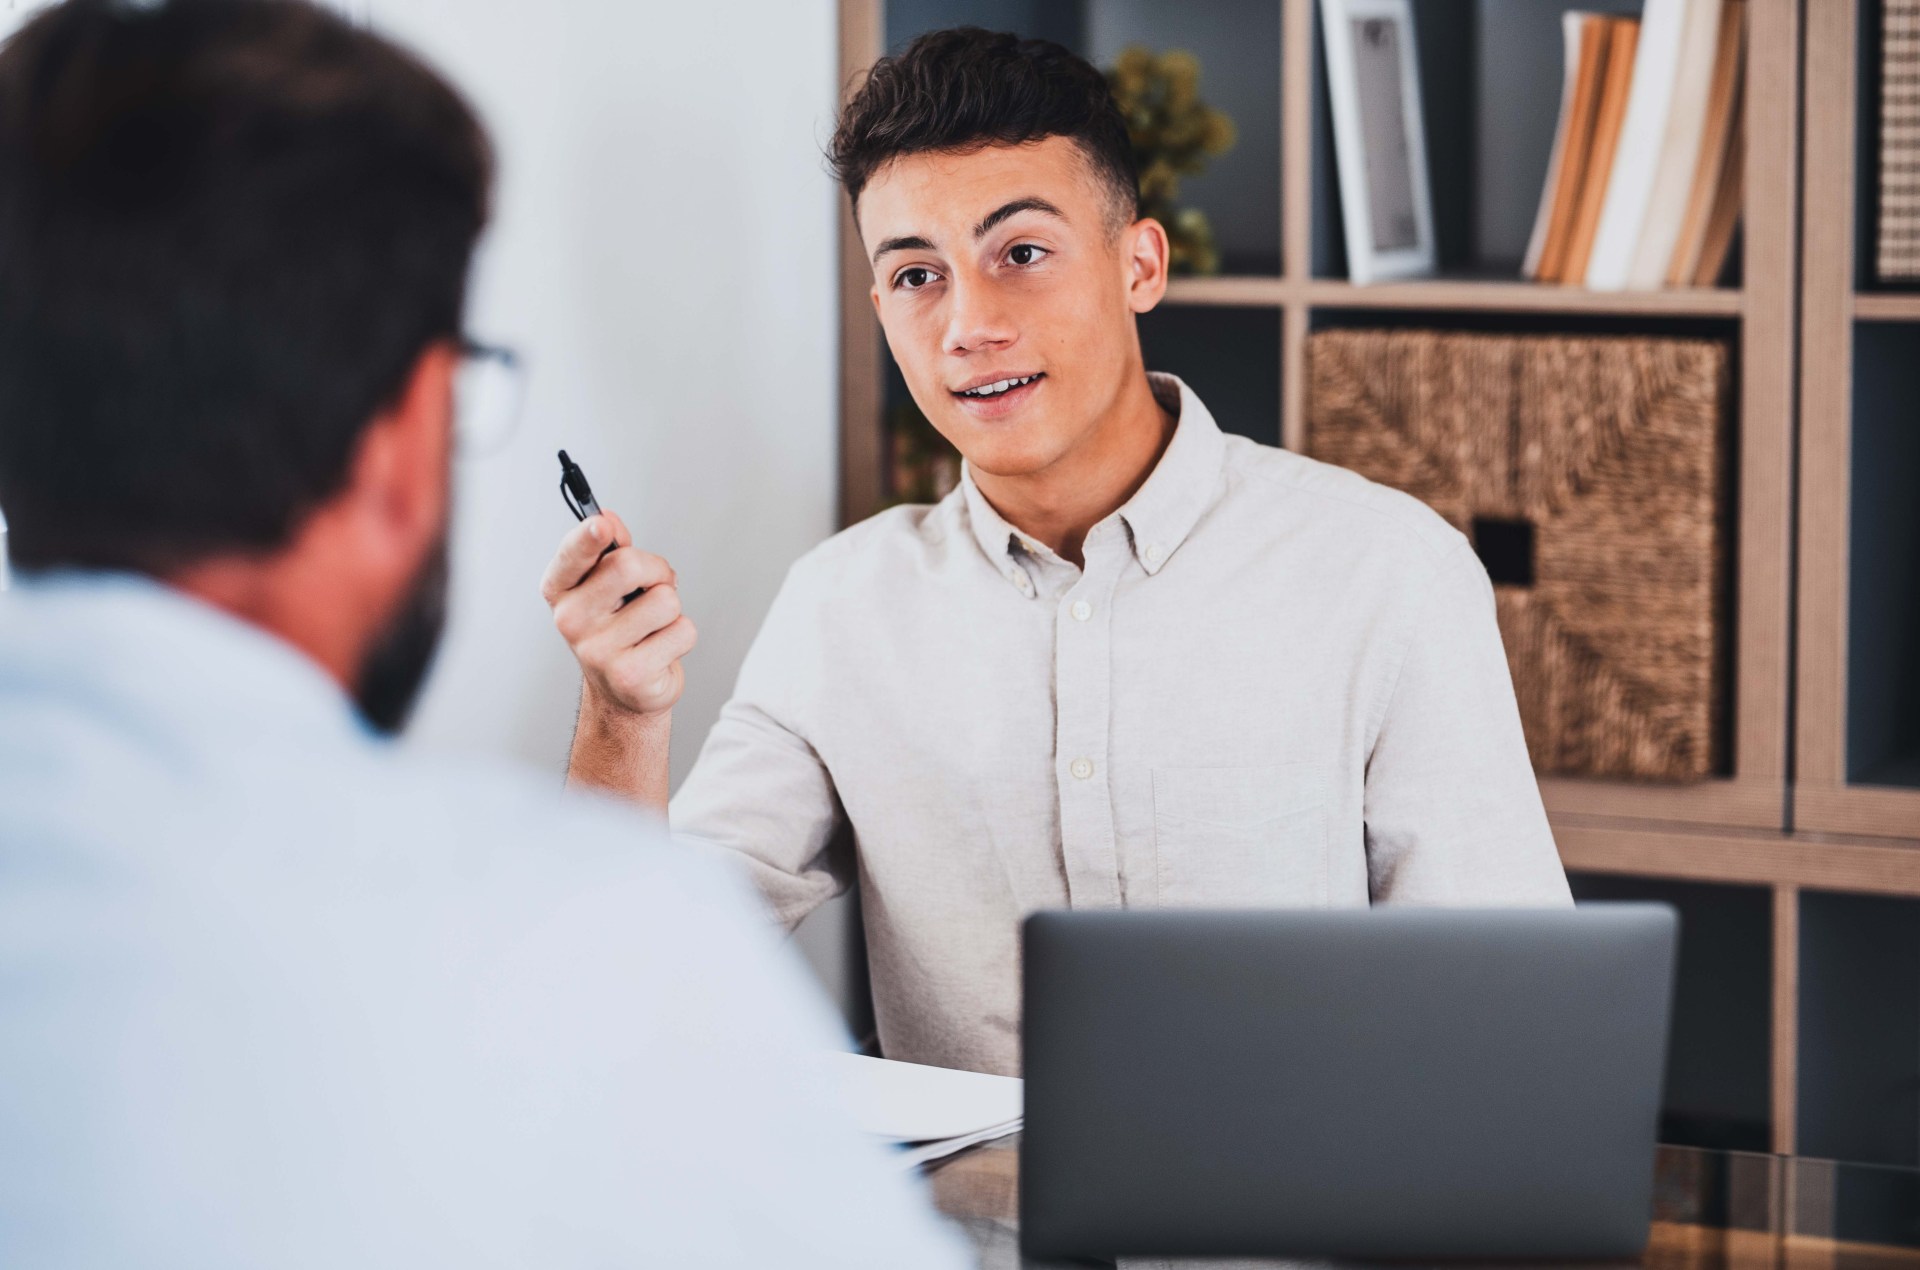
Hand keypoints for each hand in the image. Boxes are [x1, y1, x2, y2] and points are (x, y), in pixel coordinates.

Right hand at [540, 511, 696, 719]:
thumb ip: (610, 551)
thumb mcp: (607, 587)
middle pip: (629, 566)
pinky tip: (659, 650)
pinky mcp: (631, 675)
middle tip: (654, 588)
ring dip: (671, 610)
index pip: (571, 554)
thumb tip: (608, 518)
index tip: (603, 526)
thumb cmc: (618, 629)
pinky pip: (682, 631)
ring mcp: (598, 651)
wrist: (623, 691)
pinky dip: (681, 637)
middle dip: (657, 570)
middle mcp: (571, 620)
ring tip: (652, 627)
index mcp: (561, 590)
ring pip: (665, 600)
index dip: (588, 537)